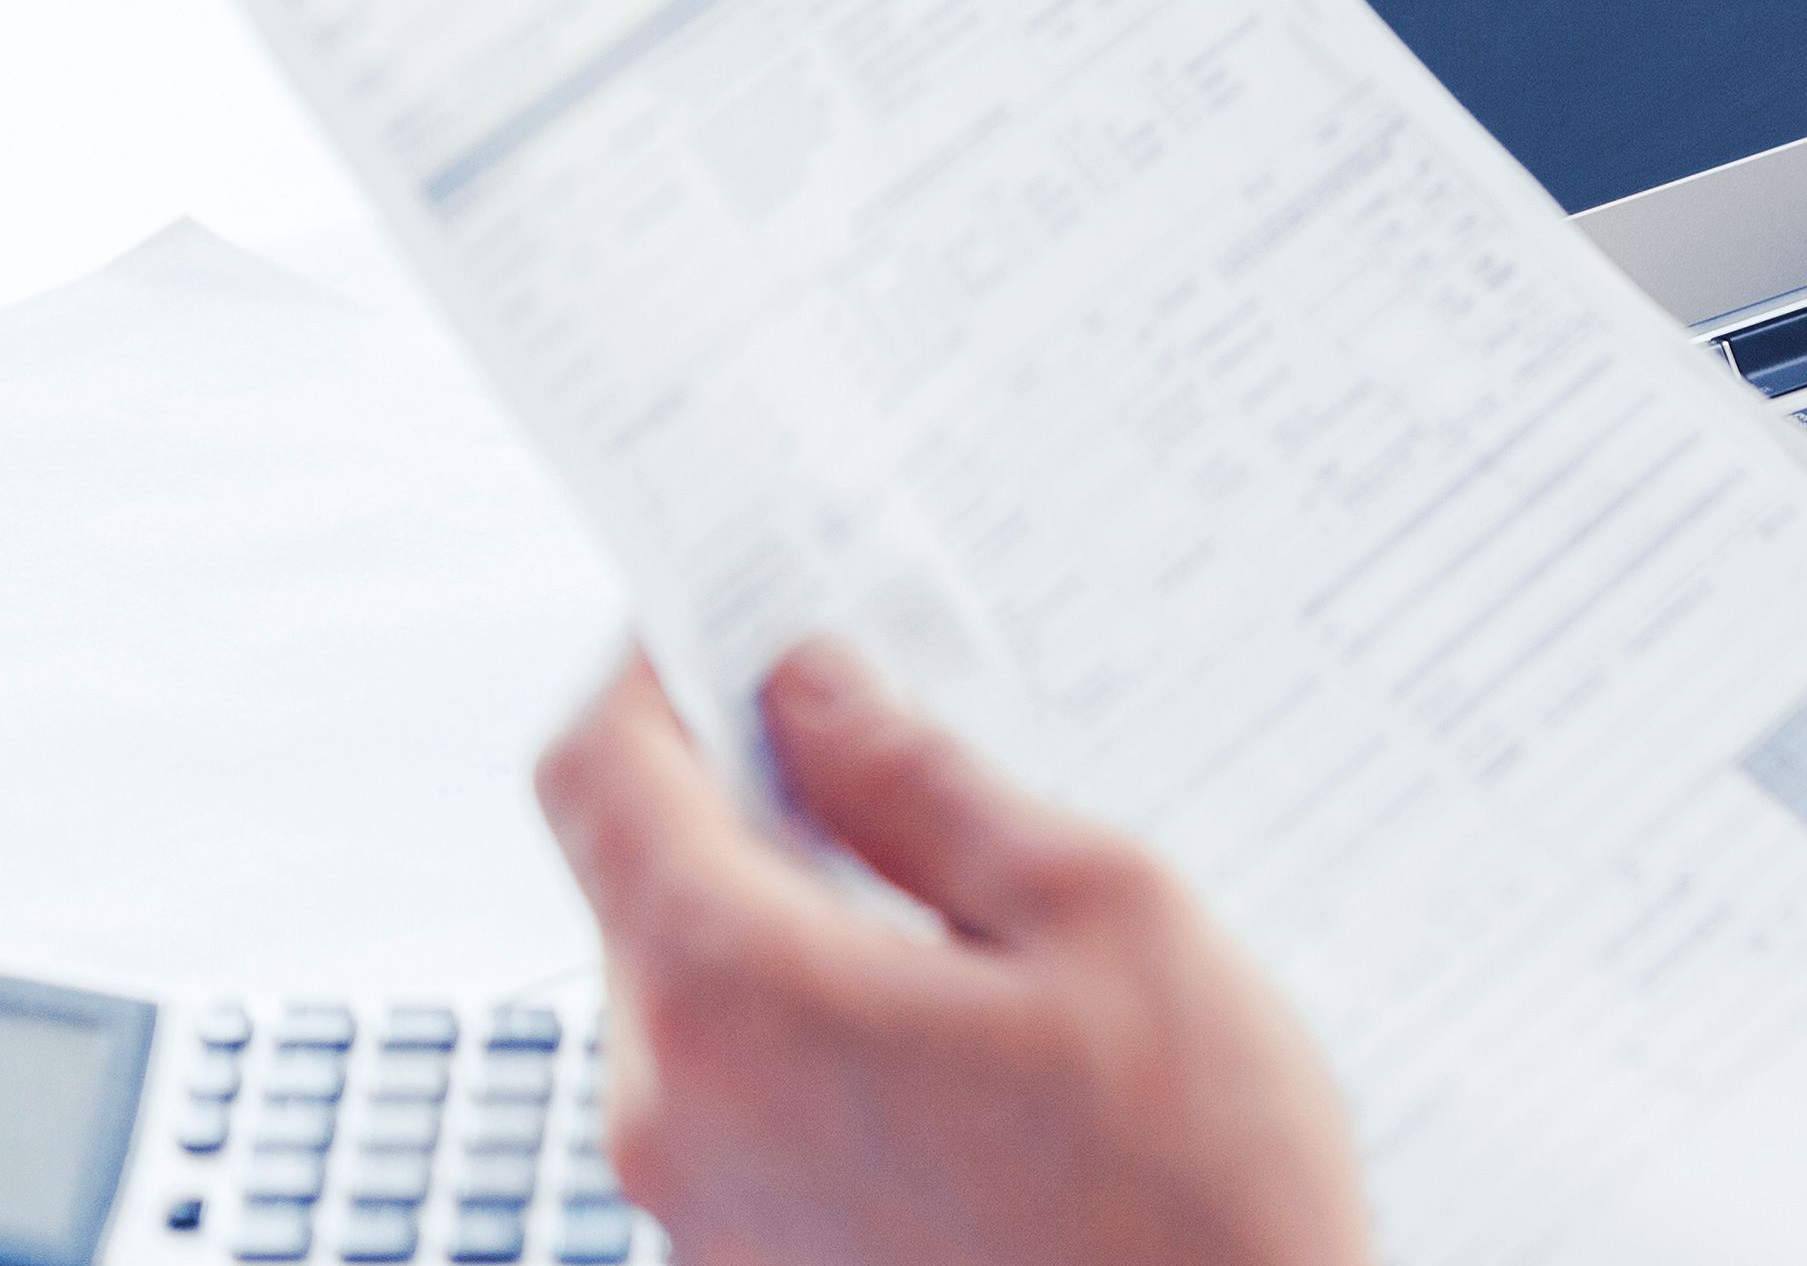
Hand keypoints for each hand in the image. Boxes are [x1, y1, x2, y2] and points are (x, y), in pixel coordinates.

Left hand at [534, 642, 1372, 1265]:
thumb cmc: (1196, 1200)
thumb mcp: (1104, 919)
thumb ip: (928, 789)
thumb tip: (815, 693)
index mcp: (735, 1002)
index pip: (597, 776)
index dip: (648, 666)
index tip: (724, 614)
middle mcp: (670, 1121)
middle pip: (638, 888)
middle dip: (746, 793)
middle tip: (890, 738)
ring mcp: (703, 1219)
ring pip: (694, 1002)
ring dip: (796, 918)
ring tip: (968, 906)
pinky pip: (744, 1106)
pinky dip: (821, 1031)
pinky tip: (971, 1035)